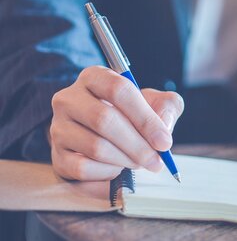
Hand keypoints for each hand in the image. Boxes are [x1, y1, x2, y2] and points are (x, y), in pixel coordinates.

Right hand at [49, 66, 183, 180]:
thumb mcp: (156, 103)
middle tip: (157, 161)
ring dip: (126, 160)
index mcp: (95, 77)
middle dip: (138, 145)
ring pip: (95, 146)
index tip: (164, 142)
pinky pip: (83, 168)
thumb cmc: (132, 116)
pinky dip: (107, 172)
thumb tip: (164, 127)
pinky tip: (117, 167)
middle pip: (104, 120)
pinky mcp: (56, 155)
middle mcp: (69, 98)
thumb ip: (168, 107)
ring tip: (139, 162)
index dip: (145, 118)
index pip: (119, 90)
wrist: (105, 136)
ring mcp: (58, 127)